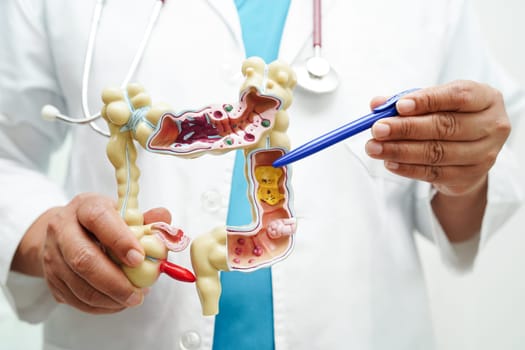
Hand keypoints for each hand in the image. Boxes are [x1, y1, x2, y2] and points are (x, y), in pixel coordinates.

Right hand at [13, 193, 169, 313]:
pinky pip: (76, 299)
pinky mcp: (51, 279)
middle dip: (114, 281)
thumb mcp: (123, 213)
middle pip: (83, 258)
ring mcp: (52, 255)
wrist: (65, 232)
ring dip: (109, 298)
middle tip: (138, 293)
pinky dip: (100, 306)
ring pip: (79, 284)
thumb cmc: (103, 223)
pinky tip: (118, 302)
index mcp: (84, 207)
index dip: (120, 240)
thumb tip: (164, 216)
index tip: (139, 258)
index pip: (99, 219)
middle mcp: (62, 228)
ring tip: (133, 298)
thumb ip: (146, 218)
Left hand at [365, 80, 509, 195]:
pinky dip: (408, 168)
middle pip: (445, 126)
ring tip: (375, 147)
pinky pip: (433, 173)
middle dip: (406, 128)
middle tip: (377, 129)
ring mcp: (484, 154)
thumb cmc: (449, 118)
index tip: (398, 106)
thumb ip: (406, 100)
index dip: (427, 100)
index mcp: (486, 99)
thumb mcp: (434, 103)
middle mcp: (491, 126)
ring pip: (437, 152)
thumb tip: (377, 104)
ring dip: (400, 150)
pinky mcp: (469, 177)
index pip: (458, 96)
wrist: (470, 153)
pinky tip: (389, 162)